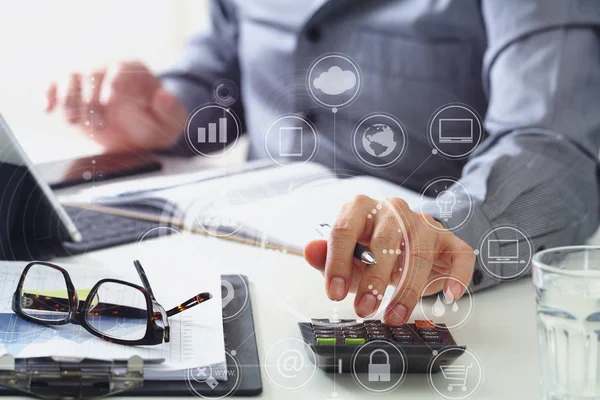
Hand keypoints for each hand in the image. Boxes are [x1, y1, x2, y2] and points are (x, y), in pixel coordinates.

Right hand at [45, 61, 187, 151]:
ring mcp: (90, 81)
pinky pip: (56, 87)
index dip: (114, 82)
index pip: (122, 68)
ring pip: (71, 77)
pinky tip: (47, 108)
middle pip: (93, 73)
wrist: (144, 132)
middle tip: (98, 126)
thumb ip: (170, 109)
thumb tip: (164, 96)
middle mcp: (109, 70)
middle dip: (91, 99)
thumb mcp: (172, 120)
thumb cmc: (160, 123)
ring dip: (68, 97)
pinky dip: (49, 95)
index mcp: (136, 72)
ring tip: (71, 120)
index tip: (109, 100)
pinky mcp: (74, 94)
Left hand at [304, 195, 475, 325]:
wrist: (404, 244)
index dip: (338, 263)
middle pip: (385, 241)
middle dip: (374, 279)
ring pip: (419, 253)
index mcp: (362, 208)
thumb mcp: (346, 256)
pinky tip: (447, 296)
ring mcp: (423, 223)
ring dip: (407, 290)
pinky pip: (459, 255)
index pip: (346, 230)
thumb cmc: (370, 250)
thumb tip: (308, 251)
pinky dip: (456, 276)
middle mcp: (393, 210)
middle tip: (364, 309)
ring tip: (394, 317)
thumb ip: (326, 256)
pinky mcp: (448, 239)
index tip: (334, 294)